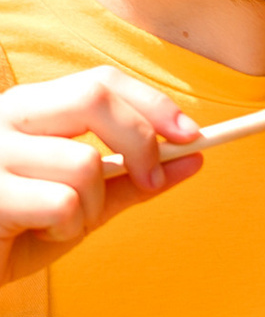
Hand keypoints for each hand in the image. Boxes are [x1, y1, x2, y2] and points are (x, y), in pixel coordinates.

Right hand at [0, 68, 202, 254]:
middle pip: (94, 99)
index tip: (191, 135)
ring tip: (60, 223)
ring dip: (91, 206)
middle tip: (150, 179)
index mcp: (29, 110)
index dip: (152, 103)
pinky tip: (35, 235)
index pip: (99, 82)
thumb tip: (193, 159)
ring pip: (84, 162)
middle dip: (140, 141)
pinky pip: (61, 203)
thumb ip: (133, 180)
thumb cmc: (17, 232)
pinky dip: (65, 228)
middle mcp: (3, 117)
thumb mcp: (84, 202)